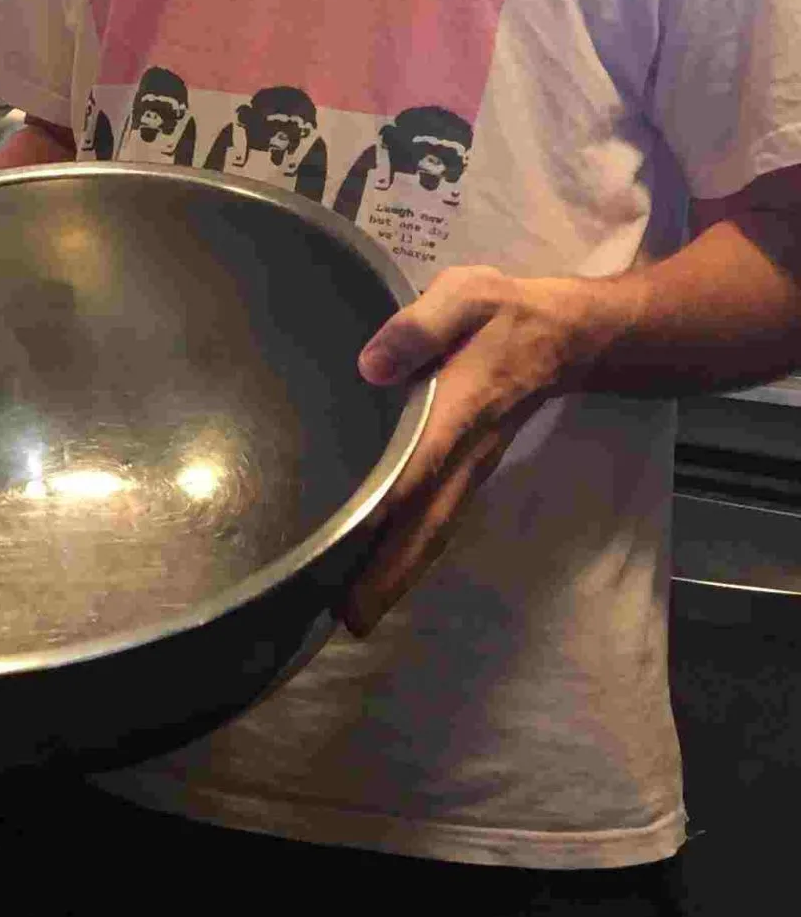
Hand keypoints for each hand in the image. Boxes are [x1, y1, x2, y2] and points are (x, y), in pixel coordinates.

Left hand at [341, 262, 635, 634]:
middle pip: (429, 524)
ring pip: (436, 529)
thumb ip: (418, 326)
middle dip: (391, 573)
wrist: (568, 334)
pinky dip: (413, 548)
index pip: (417, 473)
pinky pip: (440, 517)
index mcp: (460, 412)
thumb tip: (370, 365)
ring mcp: (473, 467)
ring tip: (355, 611)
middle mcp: (468, 453)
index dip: (384, 518)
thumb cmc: (505, 313)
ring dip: (400, 571)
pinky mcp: (471, 468)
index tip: (355, 555)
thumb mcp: (466, 297)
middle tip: (349, 620)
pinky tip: (380, 566)